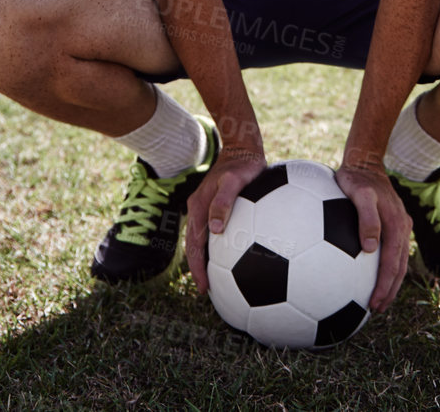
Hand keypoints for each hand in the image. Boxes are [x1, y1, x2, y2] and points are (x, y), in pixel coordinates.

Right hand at [183, 147, 266, 294]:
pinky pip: (213, 231)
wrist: (244, 148)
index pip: (195, 244)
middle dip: (199, 269)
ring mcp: (206, 208)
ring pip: (202, 240)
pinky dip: (217, 247)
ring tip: (216, 279)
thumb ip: (224, 202)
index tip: (204, 287)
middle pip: (195, 245)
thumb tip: (216, 229)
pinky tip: (231, 256)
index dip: (197, 267)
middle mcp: (199, 210)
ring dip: (206, 259)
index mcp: (199, 207)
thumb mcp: (234, 181)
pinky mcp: (216, 206)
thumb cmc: (243, 165)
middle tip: (207, 290)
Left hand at [335, 164, 411, 313]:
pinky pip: (392, 250)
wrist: (363, 161)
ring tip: (377, 299)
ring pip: (398, 260)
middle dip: (390, 290)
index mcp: (397, 225)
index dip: (385, 286)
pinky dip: (386, 266)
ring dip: (390, 281)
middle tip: (377, 309)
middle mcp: (402, 227)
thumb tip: (369, 249)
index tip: (375, 303)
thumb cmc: (355, 178)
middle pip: (399, 266)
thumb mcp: (358, 194)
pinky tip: (371, 273)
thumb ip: (366, 219)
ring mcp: (400, 225)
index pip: (393, 263)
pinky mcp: (393, 223)